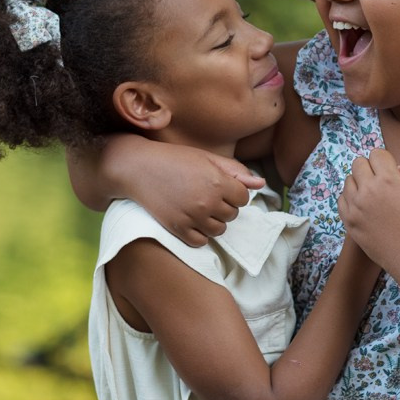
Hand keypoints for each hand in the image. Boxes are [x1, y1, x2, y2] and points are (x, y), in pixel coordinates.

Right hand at [100, 138, 264, 245]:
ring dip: (214, 220)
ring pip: (219, 230)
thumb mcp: (207, 158)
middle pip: (232, 214)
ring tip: (200, 206)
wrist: (139, 168)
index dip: (235, 192)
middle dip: (225, 205)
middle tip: (208, 193)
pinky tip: (191, 219)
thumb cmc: (174, 159)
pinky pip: (200, 241)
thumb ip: (236, 171)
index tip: (222, 186)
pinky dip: (199, 233)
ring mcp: (192, 217)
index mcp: (218, 181)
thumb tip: (260, 184)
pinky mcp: (178, 229)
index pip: (244, 198)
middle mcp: (208, 202)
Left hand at [337, 149, 399, 269]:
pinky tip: (364, 206)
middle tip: (384, 183)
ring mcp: (355, 207)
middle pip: (359, 164)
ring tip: (375, 196)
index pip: (377, 154)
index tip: (394, 174)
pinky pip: (341, 200)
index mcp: (388, 180)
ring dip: (360, 183)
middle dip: (372, 169)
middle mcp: (367, 191)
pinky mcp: (349, 222)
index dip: (387, 161)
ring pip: (348, 181)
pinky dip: (351, 199)